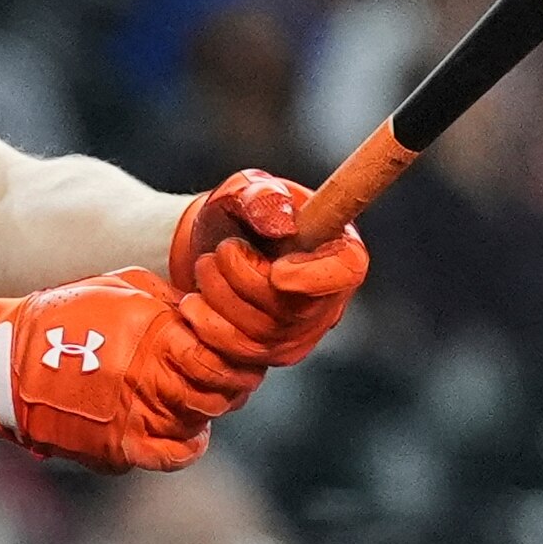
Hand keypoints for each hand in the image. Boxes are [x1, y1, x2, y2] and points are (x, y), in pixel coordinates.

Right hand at [0, 268, 258, 472]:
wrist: (5, 362)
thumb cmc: (65, 317)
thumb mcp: (121, 290)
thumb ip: (169, 303)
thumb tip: (209, 313)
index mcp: (155, 332)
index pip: (225, 349)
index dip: (237, 351)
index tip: (231, 347)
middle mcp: (151, 376)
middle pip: (219, 390)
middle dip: (226, 383)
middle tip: (222, 376)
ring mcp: (135, 415)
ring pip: (198, 421)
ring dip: (203, 410)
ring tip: (194, 398)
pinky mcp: (118, 446)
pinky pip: (171, 455)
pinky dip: (188, 447)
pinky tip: (191, 434)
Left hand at [170, 170, 369, 367]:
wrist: (210, 245)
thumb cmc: (239, 212)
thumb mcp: (246, 189)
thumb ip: (261, 197)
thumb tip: (281, 223)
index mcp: (337, 248)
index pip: (348, 270)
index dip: (315, 276)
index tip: (276, 270)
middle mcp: (328, 298)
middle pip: (295, 309)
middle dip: (243, 279)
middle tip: (221, 250)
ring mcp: (301, 332)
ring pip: (261, 334)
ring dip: (219, 295)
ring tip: (205, 266)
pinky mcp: (270, 354)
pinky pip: (238, 353)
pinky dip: (206, 324)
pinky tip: (194, 301)